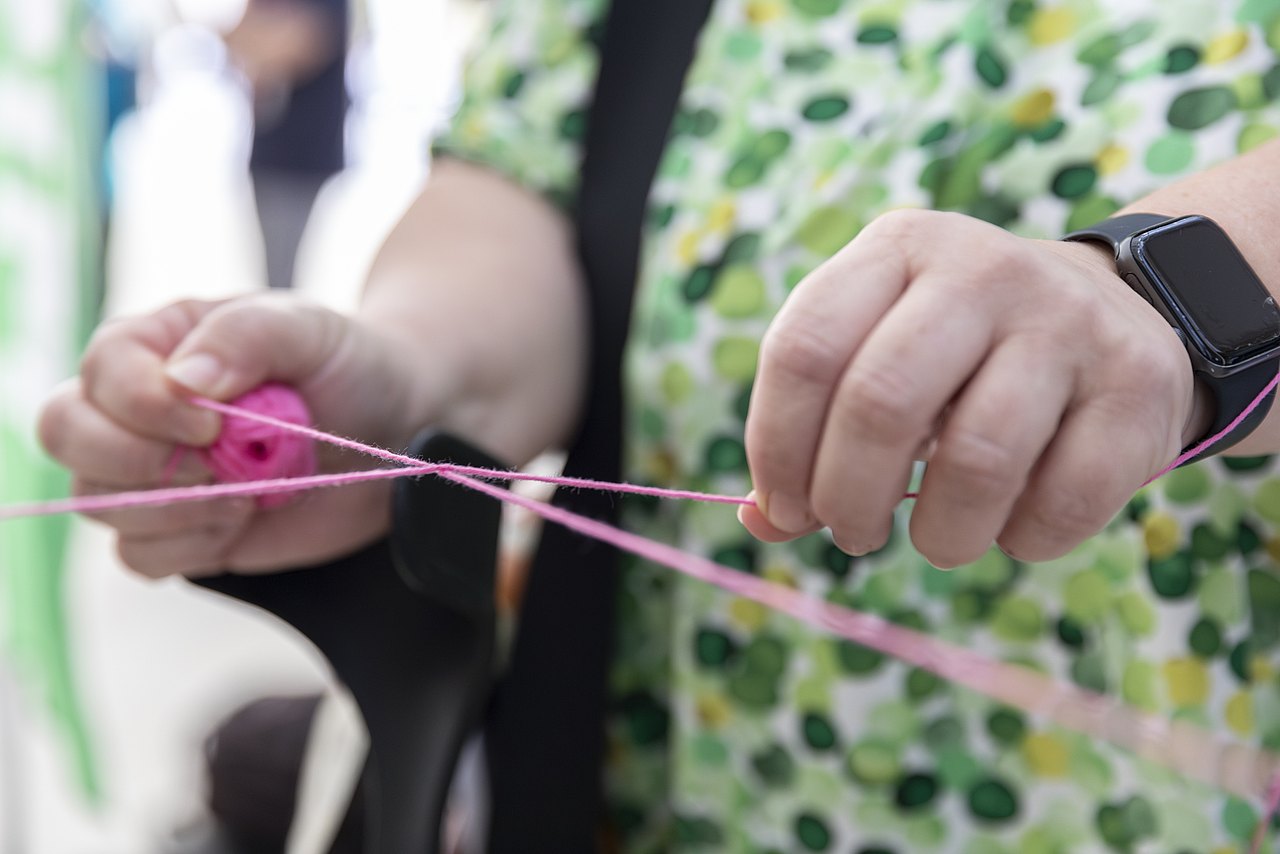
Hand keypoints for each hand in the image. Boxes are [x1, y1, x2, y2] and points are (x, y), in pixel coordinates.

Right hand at [38, 294, 443, 576]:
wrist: (396, 424)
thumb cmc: (347, 363)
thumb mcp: (307, 327)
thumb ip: (243, 335)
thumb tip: (180, 381)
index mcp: (154, 345)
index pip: (100, 375)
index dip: (143, 405)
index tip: (213, 421)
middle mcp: (137, 408)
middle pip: (68, 436)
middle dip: (134, 460)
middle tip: (215, 463)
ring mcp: (154, 473)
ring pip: (97, 503)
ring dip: (173, 507)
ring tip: (247, 491)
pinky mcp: (182, 529)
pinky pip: (139, 556)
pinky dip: (187, 546)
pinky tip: (240, 520)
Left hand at [740, 209, 1203, 566]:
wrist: (1114, 313)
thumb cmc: (961, 355)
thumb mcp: (879, 356)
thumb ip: (811, 432)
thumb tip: (761, 521)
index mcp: (897, 249)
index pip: (803, 349)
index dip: (776, 446)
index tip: (783, 507)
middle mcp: (981, 268)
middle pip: (880, 402)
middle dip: (847, 498)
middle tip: (852, 534)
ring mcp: (1067, 320)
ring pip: (976, 460)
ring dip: (939, 536)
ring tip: (935, 542)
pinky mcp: (1136, 384)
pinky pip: (1062, 502)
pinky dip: (1022, 541)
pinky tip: (1012, 527)